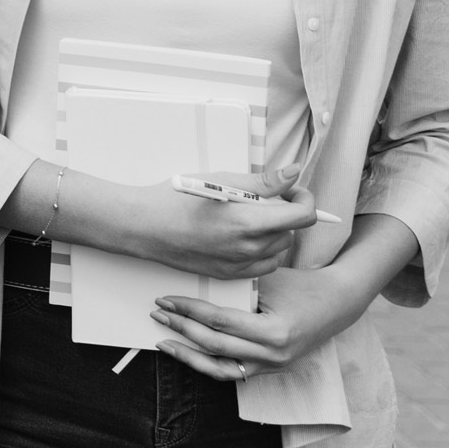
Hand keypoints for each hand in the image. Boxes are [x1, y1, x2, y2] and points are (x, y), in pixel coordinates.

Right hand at [104, 168, 316, 281]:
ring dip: (275, 233)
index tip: (294, 192)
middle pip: (292, 232)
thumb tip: (293, 173)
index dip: (305, 199)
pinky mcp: (231, 274)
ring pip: (280, 249)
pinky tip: (242, 237)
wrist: (143, 226)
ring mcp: (240, 264)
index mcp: (249, 221)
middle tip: (261, 201)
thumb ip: (264, 182)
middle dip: (285, 214)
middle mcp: (249, 247)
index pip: (303, 216)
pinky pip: (264, 265)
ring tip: (248, 219)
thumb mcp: (221, 181)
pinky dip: (262, 251)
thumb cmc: (176, 199)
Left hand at [151, 265, 369, 383]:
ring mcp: (273, 365)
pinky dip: (208, 363)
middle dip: (181, 330)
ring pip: (221, 369)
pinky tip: (188, 353)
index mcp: (274, 331)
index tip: (166, 300)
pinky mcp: (270, 369)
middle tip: (158, 314)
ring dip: (188, 356)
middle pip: (216, 345)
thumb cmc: (302, 286)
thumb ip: (233, 288)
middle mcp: (274, 354)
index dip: (189, 310)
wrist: (338, 303)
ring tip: (164, 342)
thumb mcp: (267, 280)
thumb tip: (190, 287)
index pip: (220, 321)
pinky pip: (232, 372)